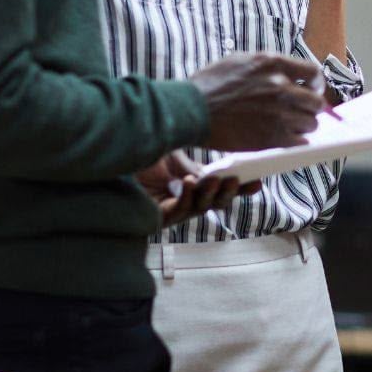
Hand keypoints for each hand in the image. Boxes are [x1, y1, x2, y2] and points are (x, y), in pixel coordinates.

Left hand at [136, 150, 250, 228]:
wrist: (112, 159)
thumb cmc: (140, 155)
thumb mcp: (173, 154)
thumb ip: (193, 163)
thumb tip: (214, 171)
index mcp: (192, 184)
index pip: (221, 189)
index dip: (241, 188)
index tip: (258, 181)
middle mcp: (185, 199)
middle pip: (215, 202)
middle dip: (229, 192)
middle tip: (238, 179)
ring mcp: (173, 210)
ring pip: (200, 208)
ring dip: (209, 194)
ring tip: (214, 179)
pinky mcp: (158, 217)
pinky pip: (179, 210)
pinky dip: (187, 196)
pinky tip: (189, 182)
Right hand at [190, 53, 324, 150]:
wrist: (190, 110)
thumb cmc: (209, 85)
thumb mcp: (240, 61)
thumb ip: (267, 66)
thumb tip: (287, 75)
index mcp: (273, 64)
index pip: (313, 72)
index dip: (316, 84)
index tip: (312, 90)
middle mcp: (280, 86)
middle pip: (316, 101)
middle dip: (311, 108)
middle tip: (303, 113)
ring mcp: (278, 112)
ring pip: (310, 123)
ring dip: (303, 126)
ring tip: (290, 127)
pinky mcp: (272, 136)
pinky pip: (300, 141)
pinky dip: (296, 141)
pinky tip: (287, 139)